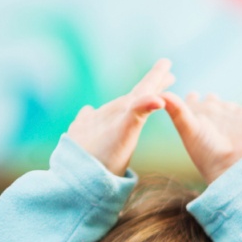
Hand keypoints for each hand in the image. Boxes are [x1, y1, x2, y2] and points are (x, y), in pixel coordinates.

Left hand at [65, 59, 172, 175]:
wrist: (75, 179)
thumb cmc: (104, 159)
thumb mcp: (124, 134)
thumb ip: (139, 112)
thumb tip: (157, 99)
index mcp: (120, 112)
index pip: (142, 91)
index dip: (155, 78)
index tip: (166, 63)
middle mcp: (105, 113)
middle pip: (131, 96)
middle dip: (149, 86)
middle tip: (166, 74)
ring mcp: (90, 123)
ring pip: (115, 106)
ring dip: (130, 101)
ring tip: (139, 97)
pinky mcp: (79, 135)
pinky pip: (89, 118)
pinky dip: (94, 113)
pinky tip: (88, 110)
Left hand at [162, 92, 241, 183]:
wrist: (233, 167)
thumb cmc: (207, 153)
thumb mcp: (188, 129)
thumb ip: (177, 110)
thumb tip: (162, 94)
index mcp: (200, 116)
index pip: (192, 102)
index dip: (191, 98)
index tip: (190, 95)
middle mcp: (218, 115)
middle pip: (214, 102)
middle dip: (213, 99)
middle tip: (211, 98)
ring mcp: (237, 117)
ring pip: (235, 107)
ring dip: (235, 108)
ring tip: (232, 110)